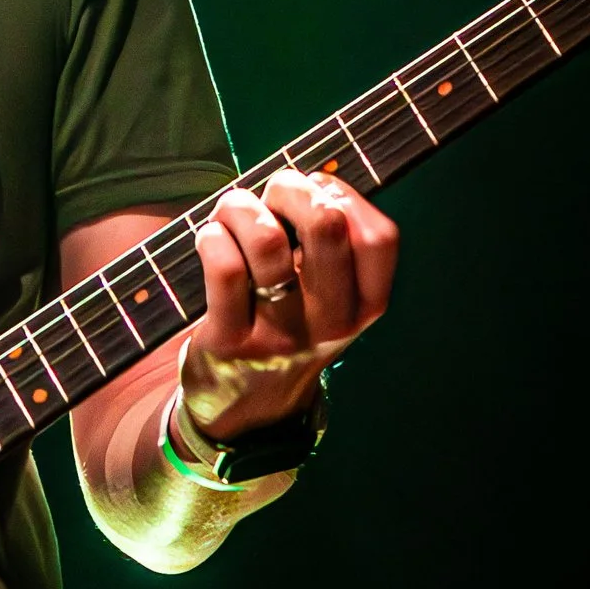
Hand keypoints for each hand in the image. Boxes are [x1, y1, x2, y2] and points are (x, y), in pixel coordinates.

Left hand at [180, 173, 397, 440]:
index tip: (317, 193)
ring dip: (240, 208)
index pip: (379, 237)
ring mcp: (281, 335)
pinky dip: (212, 238)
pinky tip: (210, 239)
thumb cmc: (284, 325)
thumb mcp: (326, 297)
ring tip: (231, 213)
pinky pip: (224, 269)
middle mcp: (331, 324)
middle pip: (327, 225)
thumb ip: (327, 244)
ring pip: (266, 241)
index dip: (344, 196)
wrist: (243, 410)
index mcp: (364, 307)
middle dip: (292, 188)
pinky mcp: (231, 342)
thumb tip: (303, 178)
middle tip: (272, 195)